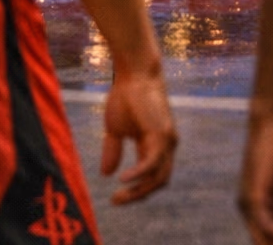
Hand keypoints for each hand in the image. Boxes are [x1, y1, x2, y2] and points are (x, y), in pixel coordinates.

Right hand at [101, 67, 177, 204]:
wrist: (135, 71)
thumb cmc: (125, 95)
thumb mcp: (115, 128)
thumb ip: (114, 150)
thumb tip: (106, 174)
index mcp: (156, 145)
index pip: (151, 177)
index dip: (136, 191)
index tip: (115, 199)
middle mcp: (166, 145)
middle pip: (158, 182)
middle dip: (138, 196)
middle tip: (116, 201)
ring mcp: (167, 140)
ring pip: (159, 178)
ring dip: (139, 191)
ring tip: (118, 196)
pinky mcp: (161, 134)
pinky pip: (152, 163)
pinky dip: (139, 175)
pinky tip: (123, 179)